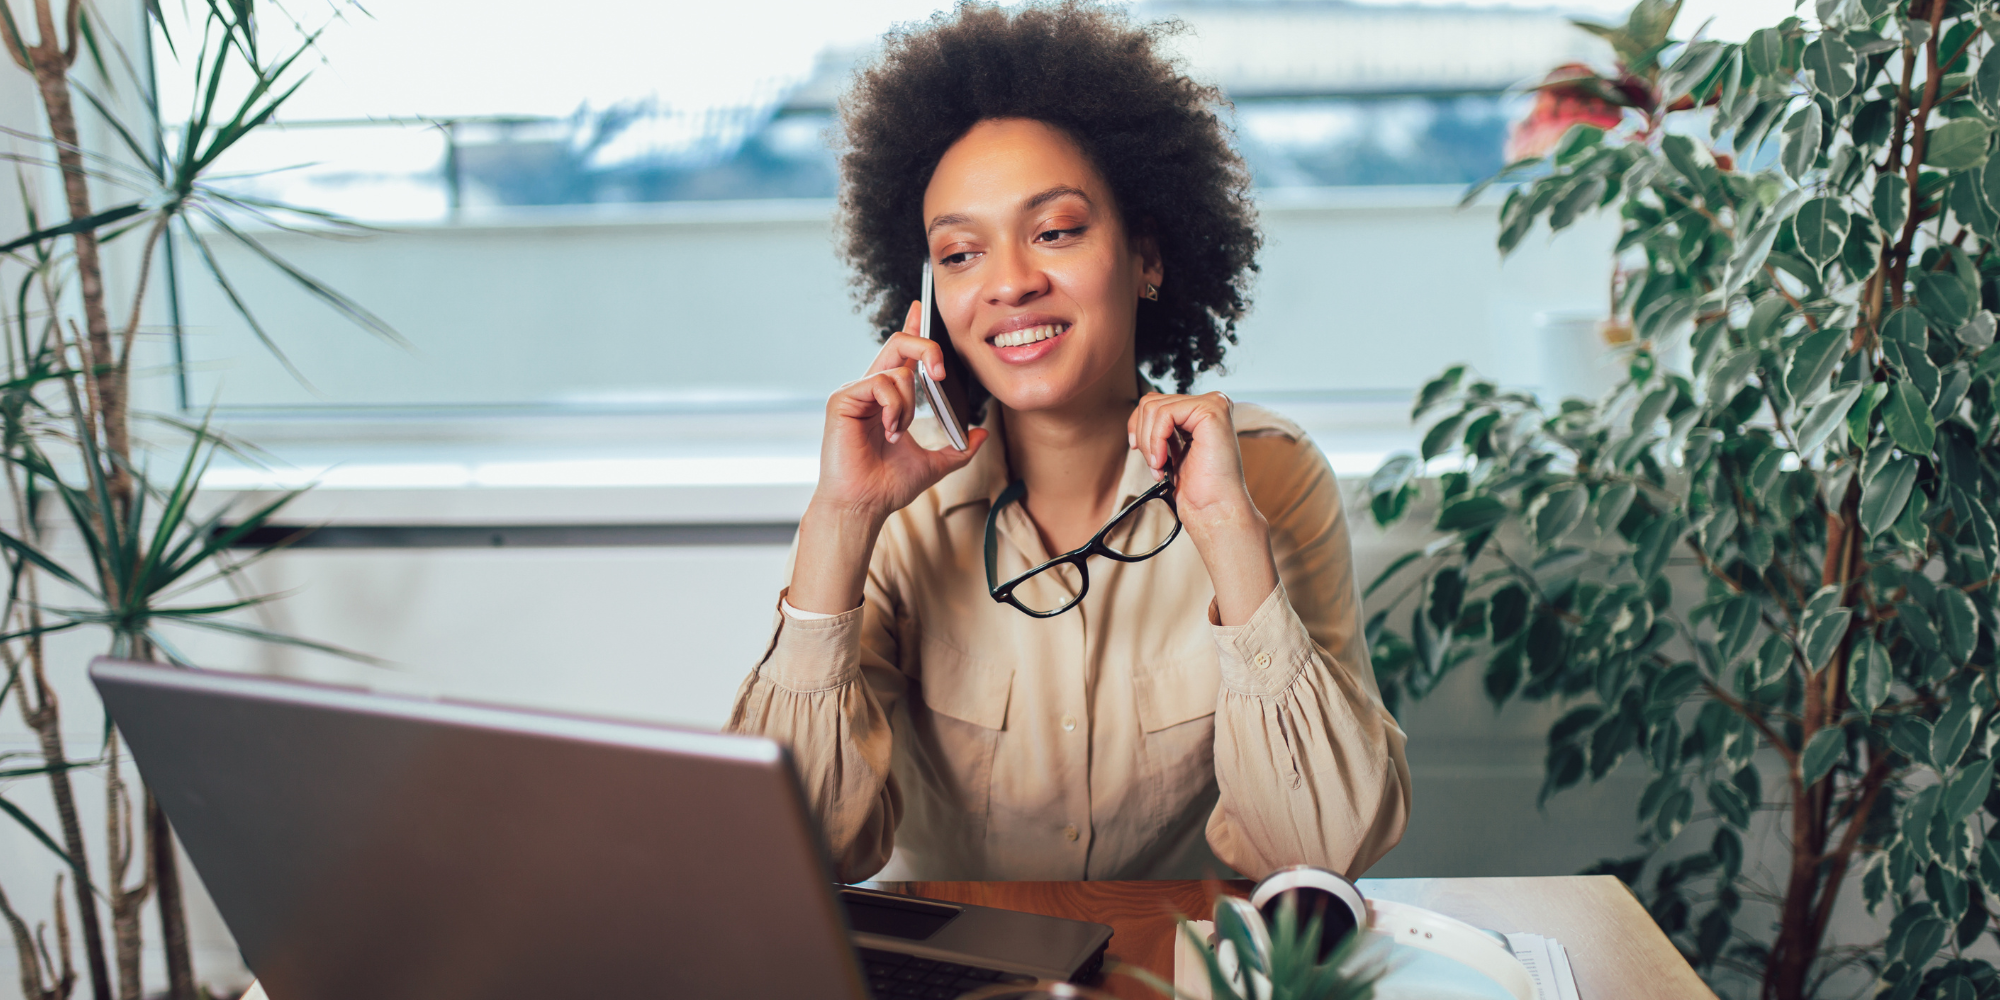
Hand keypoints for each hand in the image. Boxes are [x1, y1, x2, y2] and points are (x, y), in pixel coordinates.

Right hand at [812, 300, 988, 522]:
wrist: (864, 505)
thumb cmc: (888, 486)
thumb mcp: (934, 465)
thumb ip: (958, 449)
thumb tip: (981, 435)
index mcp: (888, 398)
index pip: (901, 353)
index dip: (911, 328)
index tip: (920, 308)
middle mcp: (870, 389)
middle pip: (899, 344)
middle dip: (926, 347)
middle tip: (940, 373)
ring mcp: (855, 393)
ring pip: (897, 371)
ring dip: (909, 404)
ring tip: (897, 433)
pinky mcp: (842, 399)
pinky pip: (880, 384)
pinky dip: (893, 408)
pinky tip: (888, 431)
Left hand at [1127, 391, 1277, 625]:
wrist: (1215, 508)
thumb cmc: (1198, 488)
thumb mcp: (1173, 449)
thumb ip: (1162, 428)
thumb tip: (1140, 413)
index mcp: (1202, 411)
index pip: (1156, 402)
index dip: (1138, 427)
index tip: (1138, 450)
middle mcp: (1211, 403)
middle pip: (1151, 402)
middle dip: (1144, 437)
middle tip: (1156, 465)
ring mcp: (1213, 403)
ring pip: (1153, 407)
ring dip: (1149, 443)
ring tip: (1161, 465)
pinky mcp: (1211, 409)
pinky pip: (1163, 414)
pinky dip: (1156, 441)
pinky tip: (1164, 460)